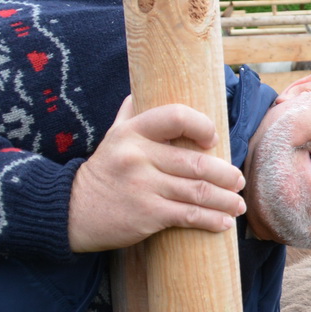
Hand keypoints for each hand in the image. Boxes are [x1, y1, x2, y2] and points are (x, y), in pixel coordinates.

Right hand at [68, 97, 246, 252]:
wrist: (71, 211)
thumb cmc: (104, 172)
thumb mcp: (112, 138)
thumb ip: (130, 115)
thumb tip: (143, 89)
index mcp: (132, 132)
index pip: (175, 117)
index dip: (201, 125)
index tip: (213, 140)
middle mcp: (137, 156)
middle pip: (196, 163)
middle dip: (226, 175)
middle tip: (239, 181)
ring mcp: (142, 186)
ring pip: (198, 191)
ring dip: (226, 200)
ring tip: (237, 205)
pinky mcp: (146, 214)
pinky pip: (189, 215)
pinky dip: (212, 220)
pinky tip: (224, 222)